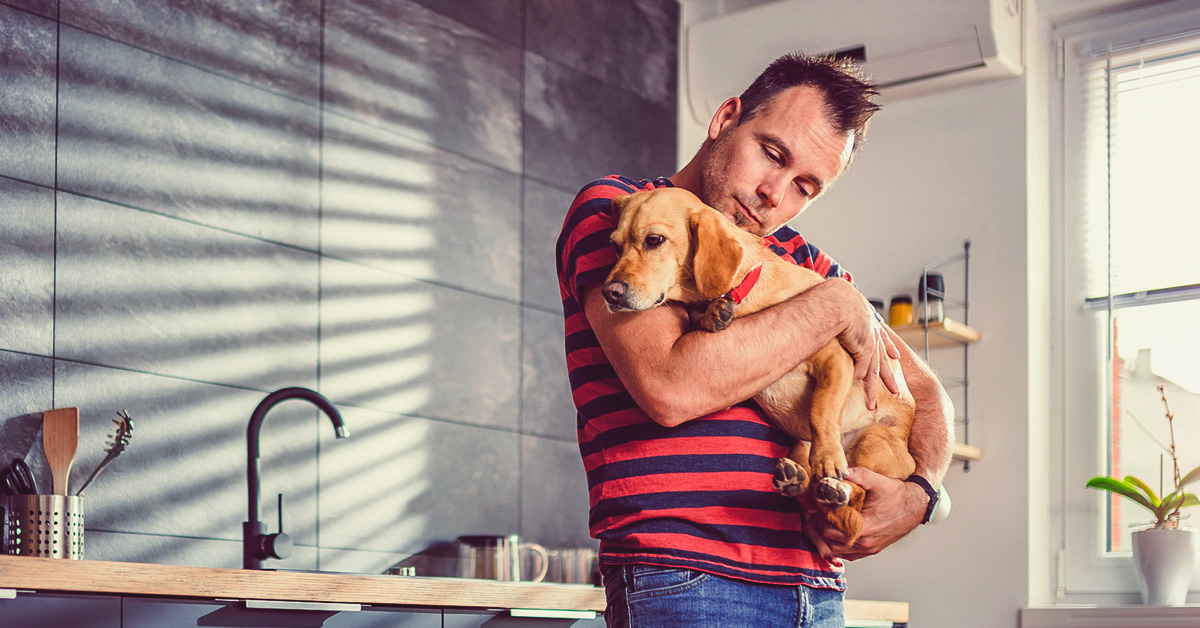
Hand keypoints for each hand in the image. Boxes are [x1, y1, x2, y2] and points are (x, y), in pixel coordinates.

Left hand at [814, 467, 925, 560]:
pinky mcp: (873, 550)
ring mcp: (870, 548)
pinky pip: (850, 556)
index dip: (820, 518)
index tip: (819, 508)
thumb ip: (856, 475)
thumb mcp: (876, 480)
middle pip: (830, 541)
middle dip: (821, 528)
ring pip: (838, 551)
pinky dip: (840, 547)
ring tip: (826, 524)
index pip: (830, 529)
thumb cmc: (897, 494)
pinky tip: (837, 535)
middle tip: (818, 514)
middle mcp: (866, 542)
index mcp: (864, 527)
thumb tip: (839, 472)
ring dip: (829, 539)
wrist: (916, 505)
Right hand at [829, 286, 900, 409]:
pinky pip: (862, 367)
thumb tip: (830, 311)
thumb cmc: (834, 299)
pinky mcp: (865, 348)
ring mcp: (870, 341)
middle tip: (895, 390)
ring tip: (871, 404)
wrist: (839, 299)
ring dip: (871, 388)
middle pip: (883, 359)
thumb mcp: (841, 304)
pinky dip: (859, 377)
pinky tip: (856, 386)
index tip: (896, 356)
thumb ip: (840, 310)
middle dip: (888, 376)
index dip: (889, 347)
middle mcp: (873, 332)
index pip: (883, 338)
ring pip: (874, 370)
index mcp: (869, 320)